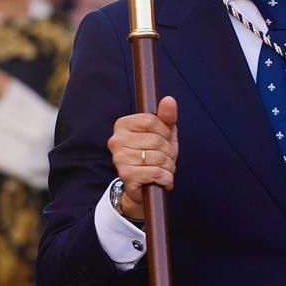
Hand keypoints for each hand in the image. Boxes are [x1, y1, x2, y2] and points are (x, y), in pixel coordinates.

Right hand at [108, 95, 177, 218]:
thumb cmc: (154, 155)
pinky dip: (166, 178)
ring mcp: (119, 158)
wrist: (144, 185)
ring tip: (162, 169)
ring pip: (158, 157)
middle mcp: (116, 140)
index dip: (165, 132)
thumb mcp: (163, 134)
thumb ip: (166, 116)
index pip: (151, 120)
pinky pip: (157, 173)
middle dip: (168, 152)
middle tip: (164, 158)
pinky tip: (161, 179)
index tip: (164, 139)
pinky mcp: (126, 175)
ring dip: (168, 166)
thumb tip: (169, 99)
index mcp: (122, 125)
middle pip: (156, 140)